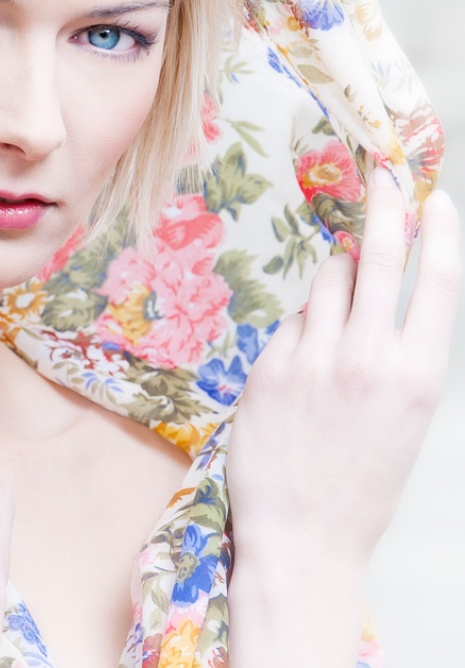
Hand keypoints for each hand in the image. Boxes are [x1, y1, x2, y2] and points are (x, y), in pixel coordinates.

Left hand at [228, 168, 459, 563]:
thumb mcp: (400, 417)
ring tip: (338, 307)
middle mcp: (367, 358)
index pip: (436, 281)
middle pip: (377, 258)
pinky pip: (291, 323)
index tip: (432, 195)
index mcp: (417, 375)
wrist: (304, 535)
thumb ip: (389, 352)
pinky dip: (301, 330)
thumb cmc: (360, 481)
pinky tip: (301, 368)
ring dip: (335, 277)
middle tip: (380, 171)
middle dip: (381, 206)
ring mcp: (313, 359)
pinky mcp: (269, 366)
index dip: (437, 231)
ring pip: (327, 282)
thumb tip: (359, 293)